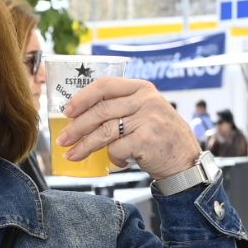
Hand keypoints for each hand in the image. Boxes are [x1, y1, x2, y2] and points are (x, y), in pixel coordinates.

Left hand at [56, 77, 200, 179]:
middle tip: (63, 139)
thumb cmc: (159, 137)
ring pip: (105, 131)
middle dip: (77, 127)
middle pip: (101, 110)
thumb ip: (121, 108)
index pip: (106, 85)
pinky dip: (112, 158)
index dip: (83, 98)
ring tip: (73, 154)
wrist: (185, 160)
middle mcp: (146, 100)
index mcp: (142, 88)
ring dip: (85, 145)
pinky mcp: (147, 139)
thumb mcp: (145, 112)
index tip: (67, 111)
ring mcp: (148, 119)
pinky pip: (116, 149)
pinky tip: (116, 162)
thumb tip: (80, 116)